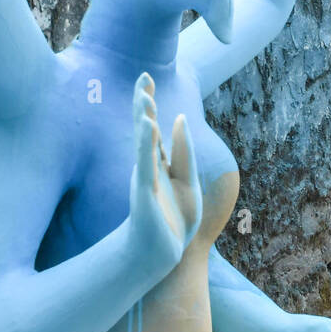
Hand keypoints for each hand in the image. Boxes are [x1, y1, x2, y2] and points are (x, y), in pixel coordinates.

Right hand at [128, 74, 201, 274]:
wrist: (161, 255)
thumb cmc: (174, 220)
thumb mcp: (187, 180)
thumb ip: (182, 150)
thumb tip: (179, 117)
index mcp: (157, 162)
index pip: (153, 126)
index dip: (148, 102)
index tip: (146, 77)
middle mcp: (147, 166)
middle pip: (145, 128)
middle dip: (144, 103)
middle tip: (144, 76)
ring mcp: (145, 179)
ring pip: (144, 143)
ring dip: (145, 118)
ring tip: (146, 95)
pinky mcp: (145, 193)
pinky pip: (147, 163)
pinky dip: (147, 143)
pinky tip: (148, 124)